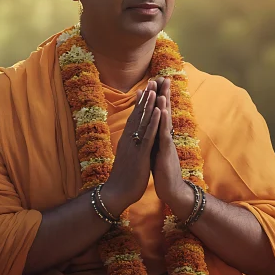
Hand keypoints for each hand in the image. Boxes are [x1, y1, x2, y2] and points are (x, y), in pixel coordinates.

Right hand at [102, 80, 160, 216]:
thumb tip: (131, 140)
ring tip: (154, 89)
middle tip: (151, 81)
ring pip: (143, 121)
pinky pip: (148, 135)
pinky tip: (158, 111)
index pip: (134, 118)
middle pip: (138, 114)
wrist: (116, 193)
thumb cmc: (124, 178)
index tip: (144, 89)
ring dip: (149, 104)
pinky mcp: (140, 153)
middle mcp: (129, 139)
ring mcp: (134, 145)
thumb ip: (130, 147)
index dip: (140, 104)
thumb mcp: (127, 158)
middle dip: (145, 98)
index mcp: (127, 140)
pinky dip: (153, 122)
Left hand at [151, 77, 187, 205]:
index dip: (157, 97)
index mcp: (161, 135)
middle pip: (165, 110)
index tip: (154, 82)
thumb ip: (155, 138)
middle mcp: (165, 135)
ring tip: (162, 89)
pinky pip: (164, 133)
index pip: (160, 112)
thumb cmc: (164, 172)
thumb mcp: (157, 151)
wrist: (172, 190)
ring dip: (164, 103)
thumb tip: (151, 129)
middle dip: (163, 93)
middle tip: (163, 76)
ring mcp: (167, 142)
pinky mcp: (166, 151)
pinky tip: (162, 111)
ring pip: (166, 120)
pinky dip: (163, 121)